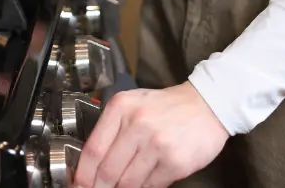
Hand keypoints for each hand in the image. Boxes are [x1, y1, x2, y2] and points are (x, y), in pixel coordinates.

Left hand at [74, 81, 228, 187]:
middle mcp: (137, 124)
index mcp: (121, 107)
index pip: (93, 149)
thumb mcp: (134, 105)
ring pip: (127, 183)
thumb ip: (113, 129)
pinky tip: (141, 185)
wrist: (207, 104)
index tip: (77, 186)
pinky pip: (150, 187)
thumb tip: (92, 164)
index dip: (82, 175)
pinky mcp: (174, 162)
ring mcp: (156, 144)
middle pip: (107, 170)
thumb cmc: (167, 107)